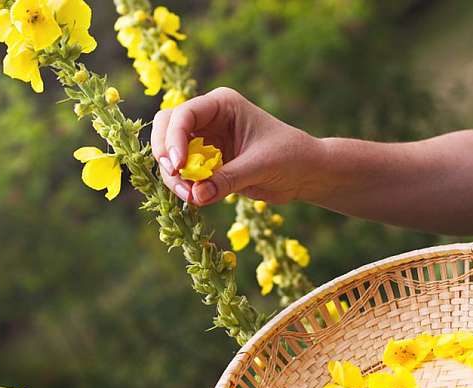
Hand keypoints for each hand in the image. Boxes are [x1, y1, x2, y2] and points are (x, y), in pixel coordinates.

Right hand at [151, 87, 324, 204]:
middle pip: (166, 128)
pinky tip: (195, 198)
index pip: (183, 115)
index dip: (174, 139)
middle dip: (166, 155)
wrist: (307, 173)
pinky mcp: (207, 163)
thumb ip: (228, 179)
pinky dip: (183, 185)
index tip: (178, 167)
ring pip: (170, 152)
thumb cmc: (291, 157)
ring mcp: (205, 140)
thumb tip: (196, 195)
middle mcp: (208, 118)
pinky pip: (183, 172)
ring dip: (173, 175)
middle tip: (178, 181)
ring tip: (191, 196)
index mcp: (222, 104)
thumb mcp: (261, 165)